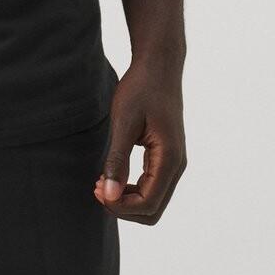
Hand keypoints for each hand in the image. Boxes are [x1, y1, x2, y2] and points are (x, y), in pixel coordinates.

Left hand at [93, 57, 186, 223]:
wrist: (159, 64)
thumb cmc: (141, 88)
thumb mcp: (124, 122)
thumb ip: (117, 160)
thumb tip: (109, 196)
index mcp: (169, 158)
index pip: (148, 204)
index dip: (120, 206)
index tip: (97, 189)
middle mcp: (177, 164)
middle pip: (153, 210)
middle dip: (123, 207)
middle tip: (98, 188)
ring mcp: (174, 160)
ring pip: (153, 200)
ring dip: (127, 199)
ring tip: (102, 182)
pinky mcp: (166, 155)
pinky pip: (152, 185)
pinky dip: (132, 188)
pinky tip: (112, 174)